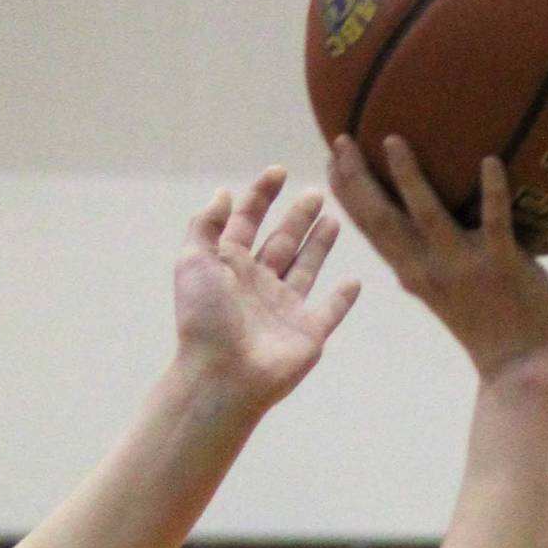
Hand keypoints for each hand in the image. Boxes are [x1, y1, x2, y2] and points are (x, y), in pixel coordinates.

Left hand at [172, 166, 361, 408]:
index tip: (277, 171)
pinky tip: (353, 282)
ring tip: (334, 219)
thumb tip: (222, 194)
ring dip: (319, 245)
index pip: (246, 222)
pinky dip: (343, 299)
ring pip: (306, 268)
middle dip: (297, 217)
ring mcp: (285, 309)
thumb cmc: (205, 319)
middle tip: (316, 192)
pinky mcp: (308, 333)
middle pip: (281, 242)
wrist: (222, 376)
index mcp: (229, 266)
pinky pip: (330, 311)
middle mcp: (258, 284)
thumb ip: (207, 226)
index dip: (260, 196)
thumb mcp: (193, 262)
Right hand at [329, 135, 547, 383]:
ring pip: (427, 215)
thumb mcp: (444, 292)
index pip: (368, 228)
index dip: (347, 192)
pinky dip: (492, 190)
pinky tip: (489, 159)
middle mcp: (428, 268)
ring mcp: (463, 265)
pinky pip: (495, 220)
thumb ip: (429, 259)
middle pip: (381, 219)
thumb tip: (418, 226)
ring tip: (392, 140)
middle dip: (357, 179)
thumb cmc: (492, 324)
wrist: (525, 365)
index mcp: (412, 273)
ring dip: (407, 177)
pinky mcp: (503, 263)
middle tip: (342, 140)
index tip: (333, 157)